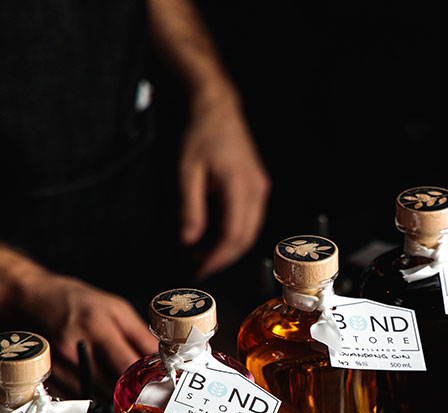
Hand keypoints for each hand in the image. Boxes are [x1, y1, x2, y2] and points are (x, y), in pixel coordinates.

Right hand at [13, 273, 156, 400]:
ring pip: (97, 396)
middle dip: (132, 390)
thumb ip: (141, 335)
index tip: (161, 384)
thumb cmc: (75, 302)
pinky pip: (77, 398)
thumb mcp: (116, 308)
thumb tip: (164, 359)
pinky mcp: (46, 377)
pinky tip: (94, 381)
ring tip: (117, 382)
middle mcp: (75, 347)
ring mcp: (57, 364)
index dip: (148, 379)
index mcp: (98, 326)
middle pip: (113, 386)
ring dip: (112, 395)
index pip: (129, 365)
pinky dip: (91, 395)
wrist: (28, 300)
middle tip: (142, 386)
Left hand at [179, 91, 269, 277]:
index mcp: (239, 185)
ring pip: (250, 231)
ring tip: (203, 254)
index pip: (233, 235)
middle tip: (199, 267)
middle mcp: (256, 190)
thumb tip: (189, 240)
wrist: (218, 109)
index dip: (218, 257)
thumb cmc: (202, 133)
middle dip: (223, 258)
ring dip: (228, 247)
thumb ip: (190, 208)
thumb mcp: (187, 171)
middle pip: (245, 238)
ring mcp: (260, 188)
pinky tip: (214, 236)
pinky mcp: (258, 187)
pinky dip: (234, 233)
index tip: (200, 268)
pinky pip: (250, 219)